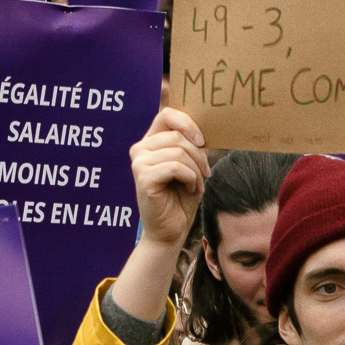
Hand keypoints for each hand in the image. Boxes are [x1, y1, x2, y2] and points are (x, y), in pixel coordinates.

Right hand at [131, 108, 211, 247]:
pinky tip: (190, 189)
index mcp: (151, 141)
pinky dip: (190, 178)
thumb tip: (204, 128)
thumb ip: (191, 144)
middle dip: (199, 155)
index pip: (167, 114)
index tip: (202, 141)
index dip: (188, 123)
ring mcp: (139, 162)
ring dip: (196, 170)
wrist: (171, 230)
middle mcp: (140, 149)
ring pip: (179, 151)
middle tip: (205, 173)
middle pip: (178, 135)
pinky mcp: (143, 177)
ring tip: (196, 185)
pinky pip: (176, 167)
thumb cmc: (181, 198)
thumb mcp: (191, 165)